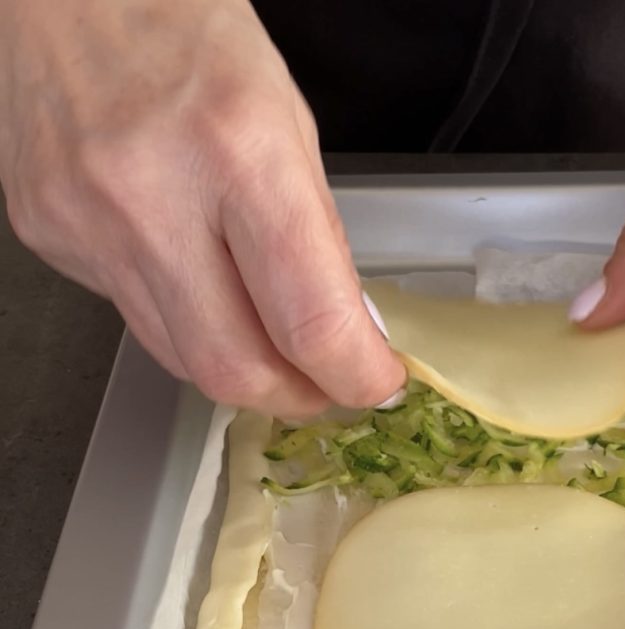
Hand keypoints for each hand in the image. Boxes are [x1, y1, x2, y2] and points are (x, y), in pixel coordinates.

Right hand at [0, 0, 403, 416]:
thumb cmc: (184, 30)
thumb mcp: (288, 121)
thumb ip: (318, 238)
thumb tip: (348, 330)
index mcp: (237, 151)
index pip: (309, 321)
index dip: (355, 375)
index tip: (375, 382)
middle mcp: (151, 195)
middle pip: (234, 371)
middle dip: (297, 397)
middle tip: (328, 387)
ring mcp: (86, 222)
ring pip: (181, 359)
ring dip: (244, 369)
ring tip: (274, 344)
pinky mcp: (50, 237)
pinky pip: (136, 320)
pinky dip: (186, 323)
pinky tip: (201, 284)